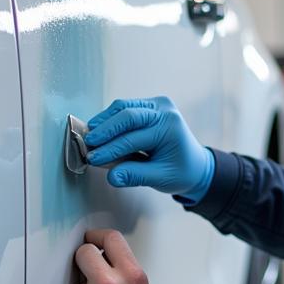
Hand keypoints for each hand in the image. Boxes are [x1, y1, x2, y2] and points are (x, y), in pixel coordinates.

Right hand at [83, 96, 214, 201]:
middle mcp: (165, 110)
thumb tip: (112, 177)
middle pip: (127, 115)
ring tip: (89, 135)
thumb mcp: (161, 179)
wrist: (195, 165)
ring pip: (123, 107)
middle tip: (88, 143)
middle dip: (105, 130)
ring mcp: (157, 104)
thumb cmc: (180, 172)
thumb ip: (136, 176)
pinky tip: (98, 130)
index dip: (111, 149)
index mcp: (171, 128)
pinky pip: (125, 108)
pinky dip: (111, 119)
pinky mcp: (149, 105)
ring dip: (105, 121)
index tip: (93, 159)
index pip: (134, 137)